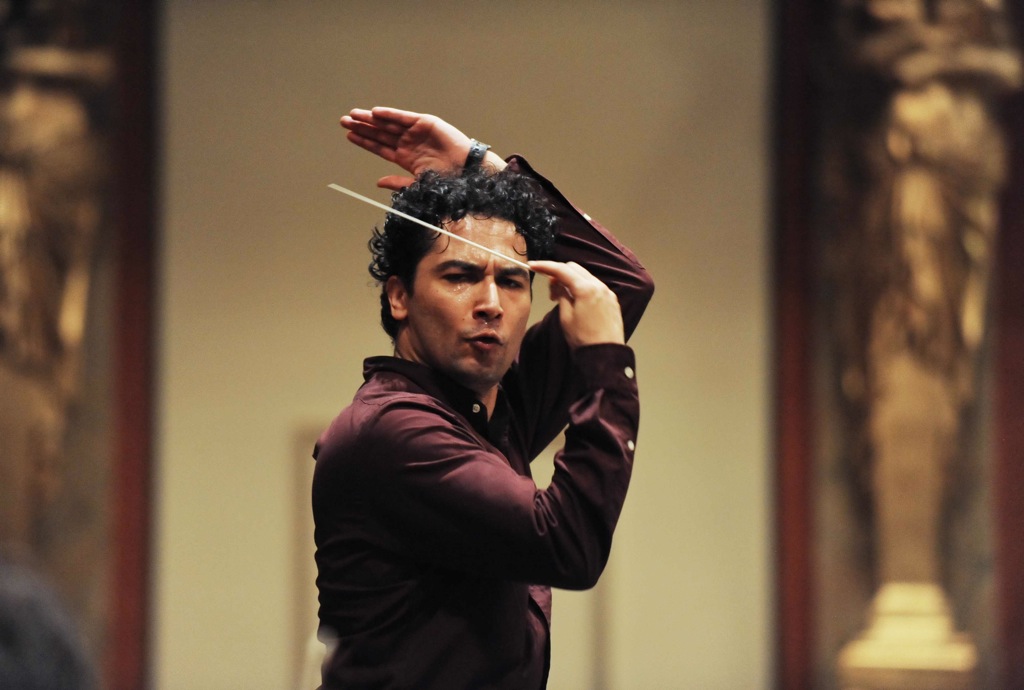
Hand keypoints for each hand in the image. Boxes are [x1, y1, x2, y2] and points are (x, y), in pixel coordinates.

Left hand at [340, 107, 505, 189]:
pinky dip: (390, 114)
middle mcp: (408, 143)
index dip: (365, 141)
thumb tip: (378, 182)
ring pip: (388, 124)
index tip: (349, 136)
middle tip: (344, 121)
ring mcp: (416, 132)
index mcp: (405, 158)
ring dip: (371, 119)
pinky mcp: (425, 123)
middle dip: (362, 127)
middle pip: (380, 133)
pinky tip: (375, 113)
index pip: (380, 147)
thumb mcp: (417, 184)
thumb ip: (397, 182)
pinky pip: (403, 117)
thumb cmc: (446, 181)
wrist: (466, 172)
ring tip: (354, 115)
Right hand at [528, 261, 624, 348]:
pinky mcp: (612, 300)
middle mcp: (599, 286)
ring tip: (563, 298)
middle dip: (559, 273)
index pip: (562, 269)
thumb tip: (558, 283)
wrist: (605, 354)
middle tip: (550, 290)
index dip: (545, 266)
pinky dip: (583, 287)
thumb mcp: (565, 316)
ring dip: (571, 280)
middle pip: (574, 268)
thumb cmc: (583, 338)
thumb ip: (561, 294)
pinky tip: (577, 301)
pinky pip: (595, 286)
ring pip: (585, 276)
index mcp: (586, 289)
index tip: (533, 266)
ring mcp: (607, 292)